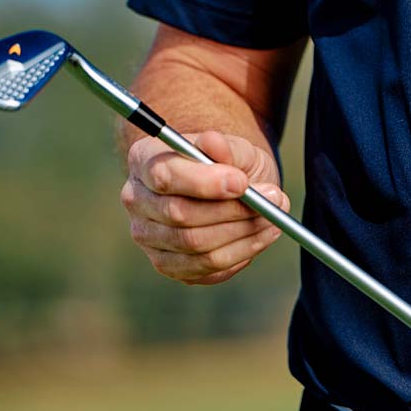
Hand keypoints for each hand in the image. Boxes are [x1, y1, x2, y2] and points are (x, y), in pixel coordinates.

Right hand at [120, 131, 290, 283]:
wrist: (226, 186)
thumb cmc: (227, 162)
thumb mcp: (234, 147)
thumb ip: (225, 146)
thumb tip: (213, 142)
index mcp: (143, 160)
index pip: (164, 176)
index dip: (204, 183)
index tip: (242, 183)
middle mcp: (137, 200)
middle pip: (179, 215)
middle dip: (232, 210)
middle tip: (272, 200)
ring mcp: (148, 236)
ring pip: (196, 245)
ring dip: (242, 233)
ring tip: (273, 217)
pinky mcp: (168, 264)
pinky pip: (207, 268)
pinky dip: (241, 253)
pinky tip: (260, 235)